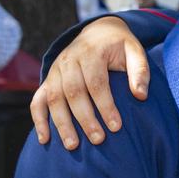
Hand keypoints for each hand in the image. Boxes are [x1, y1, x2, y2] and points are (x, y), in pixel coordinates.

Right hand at [29, 16, 150, 149]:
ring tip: (73, 146)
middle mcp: (68, 61)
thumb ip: (140, 70)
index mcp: (91, 53)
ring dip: (62, 123)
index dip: (105, 106)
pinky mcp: (48, 80)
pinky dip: (39, 120)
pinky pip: (38, 100)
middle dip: (85, 118)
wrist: (97, 31)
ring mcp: (55, 70)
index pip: (96, 83)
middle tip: (98, 140)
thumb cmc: (119, 46)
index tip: (116, 126)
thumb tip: (140, 95)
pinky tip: (45, 140)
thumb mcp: (135, 50)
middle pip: (73, 92)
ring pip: (54, 98)